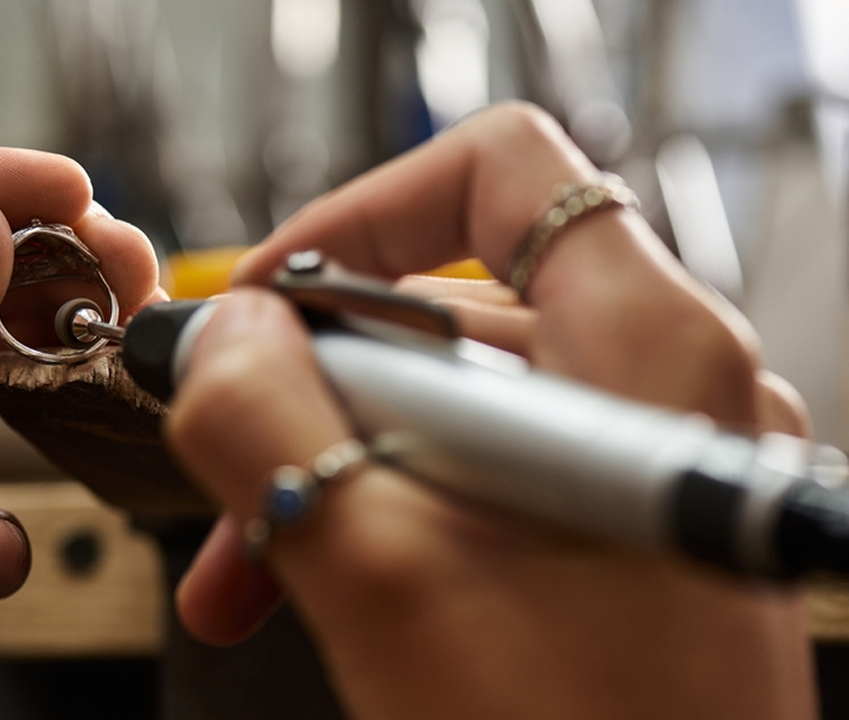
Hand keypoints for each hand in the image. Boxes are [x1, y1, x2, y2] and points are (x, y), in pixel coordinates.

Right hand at [165, 103, 815, 718]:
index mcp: (645, 351)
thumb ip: (268, 421)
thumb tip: (216, 336)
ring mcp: (636, 467)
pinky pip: (474, 477)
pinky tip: (313, 582)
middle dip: (308, 384)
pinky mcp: (610, 535)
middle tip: (224, 459)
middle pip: (449, 304)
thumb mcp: (380, 573)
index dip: (362, 216)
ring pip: (447, 405)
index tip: (267, 300)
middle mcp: (660, 390)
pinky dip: (384, 511)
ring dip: (327, 464)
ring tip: (245, 566)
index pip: (498, 172)